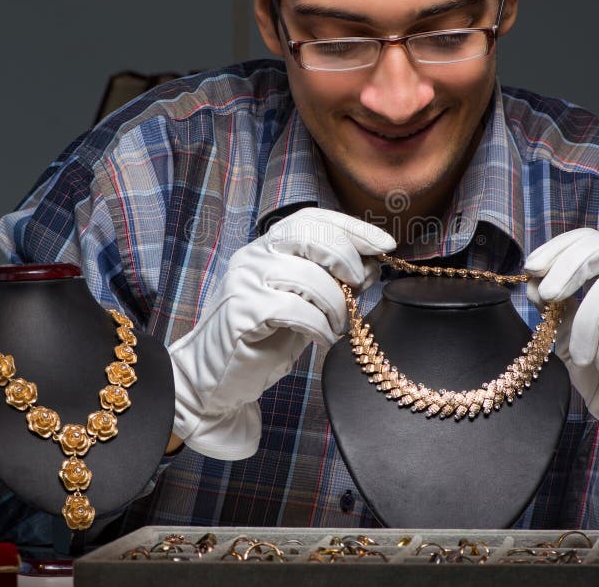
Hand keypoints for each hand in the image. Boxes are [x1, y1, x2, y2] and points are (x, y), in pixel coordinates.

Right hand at [169, 207, 395, 459]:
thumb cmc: (262, 339)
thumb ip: (331, 282)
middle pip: (311, 235)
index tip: (385, 244)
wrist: (213, 379)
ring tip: (338, 326)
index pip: (313, 219)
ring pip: (308, 276)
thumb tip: (372, 265)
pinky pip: (295, 310)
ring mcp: (245, 282)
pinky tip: (322, 339)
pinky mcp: (242, 312)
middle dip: (347, 258)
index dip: (353, 227)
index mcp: (268, 247)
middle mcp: (254, 256)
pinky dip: (319, 326)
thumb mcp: (304, 304)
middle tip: (358, 286)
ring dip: (336, 304)